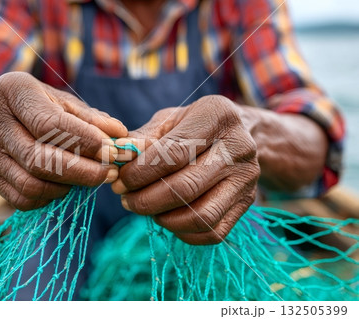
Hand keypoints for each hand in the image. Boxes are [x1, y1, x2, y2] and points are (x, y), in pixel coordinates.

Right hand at [0, 72, 126, 210]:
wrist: (2, 117)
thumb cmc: (43, 106)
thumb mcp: (65, 103)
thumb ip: (92, 119)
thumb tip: (120, 137)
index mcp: (13, 90)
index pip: (50, 124)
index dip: (85, 142)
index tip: (113, 153)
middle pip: (39, 158)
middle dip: (81, 171)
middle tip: (109, 173)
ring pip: (30, 183)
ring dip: (68, 187)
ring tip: (90, 178)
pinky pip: (22, 198)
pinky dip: (51, 197)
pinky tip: (67, 186)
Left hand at [112, 95, 259, 244]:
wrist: (240, 134)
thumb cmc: (195, 126)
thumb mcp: (170, 121)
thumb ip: (143, 138)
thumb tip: (117, 156)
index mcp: (216, 115)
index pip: (172, 153)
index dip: (140, 172)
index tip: (120, 181)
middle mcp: (238, 147)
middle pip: (185, 188)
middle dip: (146, 200)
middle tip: (126, 199)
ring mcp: (246, 178)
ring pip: (200, 215)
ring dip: (164, 219)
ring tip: (145, 209)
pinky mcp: (247, 203)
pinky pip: (213, 232)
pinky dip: (183, 232)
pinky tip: (167, 218)